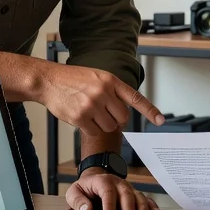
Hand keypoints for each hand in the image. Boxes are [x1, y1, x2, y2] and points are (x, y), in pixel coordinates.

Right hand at [33, 61, 163, 136]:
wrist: (49, 80)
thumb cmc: (73, 79)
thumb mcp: (96, 77)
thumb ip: (112, 90)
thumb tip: (124, 111)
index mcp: (110, 81)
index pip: (135, 98)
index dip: (149, 110)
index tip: (161, 120)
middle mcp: (103, 92)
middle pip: (123, 118)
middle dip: (115, 119)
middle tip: (104, 113)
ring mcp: (91, 105)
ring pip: (109, 127)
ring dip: (101, 124)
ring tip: (89, 112)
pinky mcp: (80, 117)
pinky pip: (94, 132)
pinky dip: (89, 129)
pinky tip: (81, 117)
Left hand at [66, 168, 160, 209]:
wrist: (95, 178)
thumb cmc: (85, 188)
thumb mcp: (74, 192)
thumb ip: (77, 201)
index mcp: (102, 181)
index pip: (107, 191)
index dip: (109, 205)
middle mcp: (117, 183)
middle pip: (125, 193)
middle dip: (129, 207)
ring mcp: (127, 188)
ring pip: (137, 195)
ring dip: (142, 207)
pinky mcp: (133, 194)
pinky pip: (144, 198)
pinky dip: (151, 205)